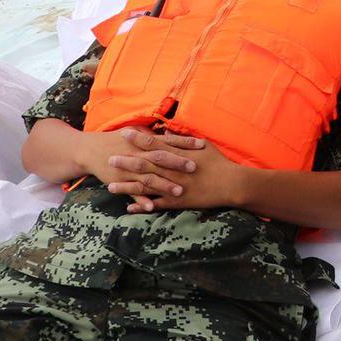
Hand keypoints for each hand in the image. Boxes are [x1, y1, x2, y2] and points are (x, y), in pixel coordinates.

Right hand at [79, 127, 204, 198]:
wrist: (90, 150)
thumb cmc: (118, 140)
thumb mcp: (136, 132)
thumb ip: (154, 136)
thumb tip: (172, 132)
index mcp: (144, 142)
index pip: (168, 141)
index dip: (185, 143)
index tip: (201, 144)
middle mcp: (138, 155)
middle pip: (160, 159)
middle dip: (177, 163)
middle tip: (195, 167)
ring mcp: (129, 170)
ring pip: (149, 178)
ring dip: (164, 185)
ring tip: (180, 191)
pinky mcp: (120, 182)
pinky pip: (132, 193)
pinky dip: (141, 200)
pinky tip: (151, 207)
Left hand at [113, 138, 250, 213]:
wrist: (231, 184)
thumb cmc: (219, 162)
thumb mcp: (203, 146)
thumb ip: (183, 140)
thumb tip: (168, 132)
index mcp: (179, 155)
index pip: (155, 144)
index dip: (138, 139)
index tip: (124, 134)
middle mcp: (173, 170)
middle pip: (145, 164)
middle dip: (126, 162)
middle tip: (109, 159)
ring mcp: (174, 187)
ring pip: (145, 186)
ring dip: (127, 187)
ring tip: (109, 187)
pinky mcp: (177, 202)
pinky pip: (156, 204)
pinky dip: (142, 206)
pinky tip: (129, 208)